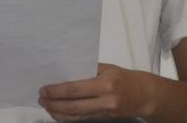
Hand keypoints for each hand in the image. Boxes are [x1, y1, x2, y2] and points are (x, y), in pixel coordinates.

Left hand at [38, 63, 154, 121]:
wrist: (145, 95)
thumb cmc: (124, 77)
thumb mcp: (107, 68)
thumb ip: (87, 70)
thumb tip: (64, 72)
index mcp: (104, 84)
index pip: (75, 89)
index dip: (56, 91)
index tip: (44, 90)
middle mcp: (105, 100)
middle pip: (73, 106)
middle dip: (54, 103)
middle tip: (41, 99)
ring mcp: (105, 112)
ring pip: (76, 116)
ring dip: (58, 112)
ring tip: (46, 106)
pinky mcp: (104, 118)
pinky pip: (82, 119)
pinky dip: (68, 117)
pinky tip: (59, 113)